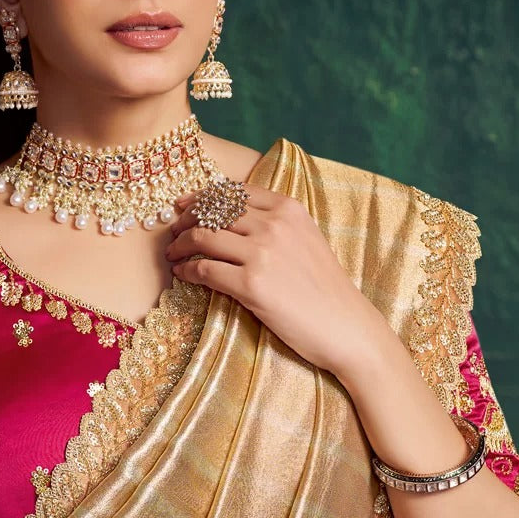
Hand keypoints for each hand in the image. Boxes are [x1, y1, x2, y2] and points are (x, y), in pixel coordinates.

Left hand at [164, 186, 383, 378]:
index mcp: (288, 208)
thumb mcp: (306, 240)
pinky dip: (187, 270)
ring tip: (173, 254)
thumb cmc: (325, 289)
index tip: (184, 206)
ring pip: (202, 236)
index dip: (201, 197)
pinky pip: (204, 269)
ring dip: (180, 245)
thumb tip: (232, 220)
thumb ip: (275, 224)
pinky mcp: (251, 285)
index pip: (231, 192)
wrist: (345, 326)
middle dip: (185, 220)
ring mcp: (262, 253)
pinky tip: (182, 275)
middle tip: (173, 233)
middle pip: (212, 210)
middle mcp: (274, 224)